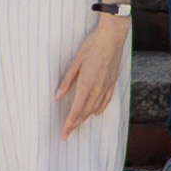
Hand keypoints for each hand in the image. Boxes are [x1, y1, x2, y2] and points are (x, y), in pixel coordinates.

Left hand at [53, 9, 130, 133]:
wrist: (112, 36)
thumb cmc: (92, 45)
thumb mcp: (76, 61)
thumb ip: (67, 80)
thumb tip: (58, 95)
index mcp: (86, 84)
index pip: (76, 111)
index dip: (69, 124)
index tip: (63, 134)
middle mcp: (97, 89)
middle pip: (85, 113)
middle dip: (75, 124)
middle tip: (67, 134)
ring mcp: (106, 86)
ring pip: (95, 108)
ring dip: (85, 118)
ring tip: (77, 125)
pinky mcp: (112, 82)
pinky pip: (106, 101)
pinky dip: (100, 109)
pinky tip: (96, 113)